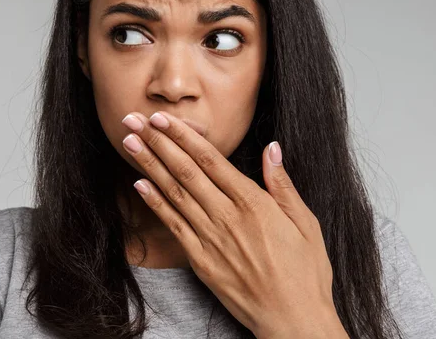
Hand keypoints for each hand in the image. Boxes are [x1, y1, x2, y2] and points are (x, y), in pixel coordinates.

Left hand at [120, 111, 347, 337]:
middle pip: (185, 171)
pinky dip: (155, 203)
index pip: (211, 160)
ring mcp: (210, 239)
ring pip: (174, 193)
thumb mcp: (306, 222)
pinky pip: (172, 226)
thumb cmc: (305, 272)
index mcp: (253, 203)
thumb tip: (272, 149)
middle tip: (134, 119)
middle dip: (158, 141)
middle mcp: (226, 217)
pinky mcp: (200, 261)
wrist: (292, 319)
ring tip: (130, 142)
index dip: (183, 136)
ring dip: (149, 165)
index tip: (163, 118)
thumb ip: (282, 184)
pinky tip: (139, 184)